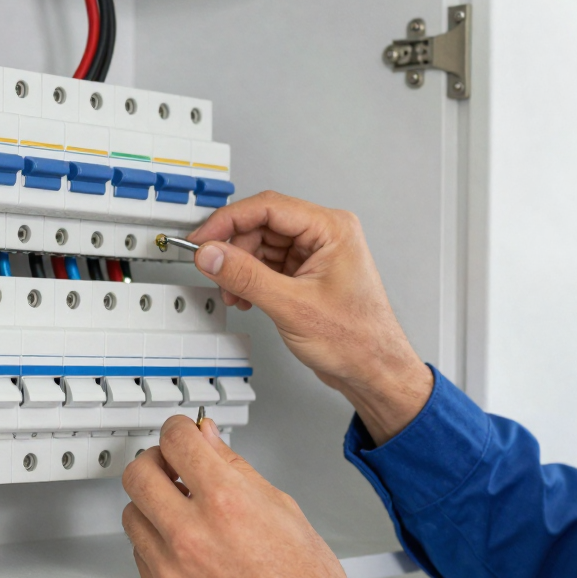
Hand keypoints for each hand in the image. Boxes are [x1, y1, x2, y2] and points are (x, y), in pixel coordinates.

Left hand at [122, 415, 372, 577]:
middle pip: (138, 473)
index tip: (182, 433)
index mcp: (226, 501)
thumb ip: (236, 468)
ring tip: (180, 511)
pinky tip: (183, 545)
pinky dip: (155, 543)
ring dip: (151, 505)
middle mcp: (192, 533)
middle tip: (173, 468)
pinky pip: (139, 555)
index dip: (180, 429)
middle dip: (156, 462)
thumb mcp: (281, 508)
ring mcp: (172, 569)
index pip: (176, 440)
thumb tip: (210, 441)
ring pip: (131, 514)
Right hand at [189, 191, 432, 444]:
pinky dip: (252, 279)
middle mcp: (326, 235)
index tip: (202, 238)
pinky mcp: (308, 273)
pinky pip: (270, 264)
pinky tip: (246, 297)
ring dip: (241, 268)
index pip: (269, 207)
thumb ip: (246, 276)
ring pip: (263, 245)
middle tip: (214, 271)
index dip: (229, 221)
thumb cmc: (356, 339)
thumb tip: (211, 255)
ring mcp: (317, 254)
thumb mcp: (291, 306)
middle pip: (263, 225)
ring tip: (235, 294)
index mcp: (332, 229)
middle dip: (235, 251)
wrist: (374, 370)